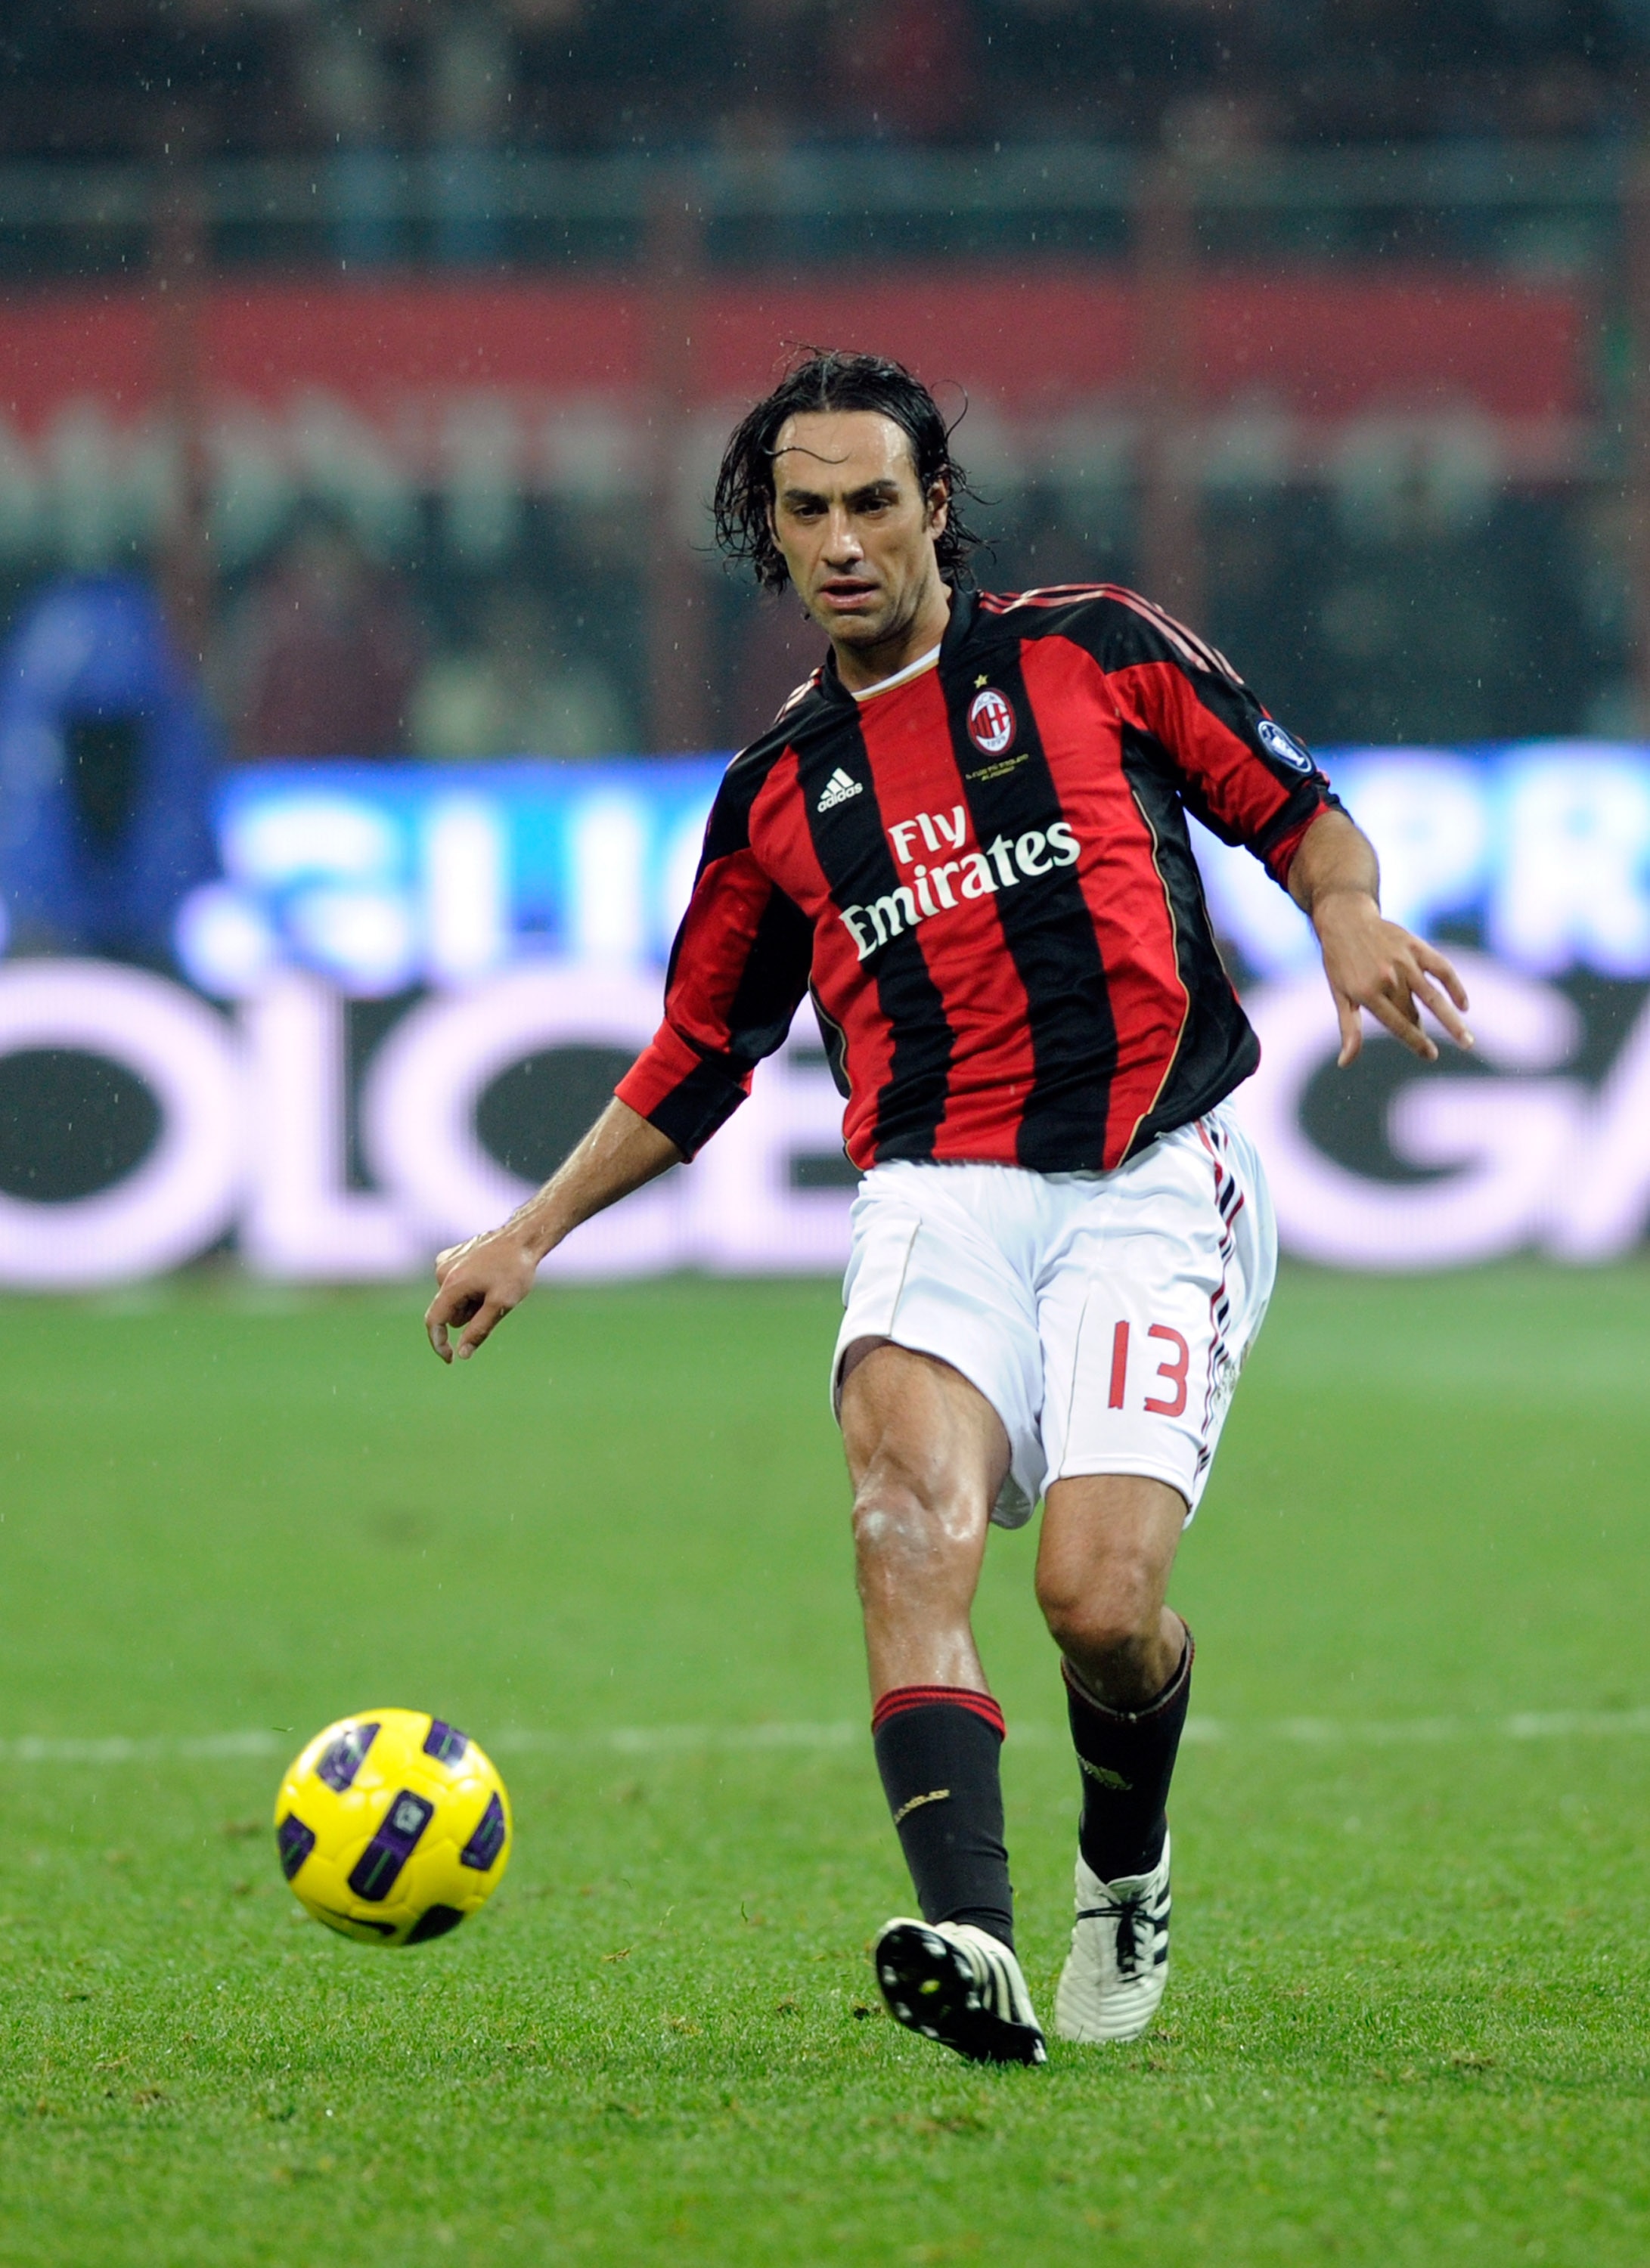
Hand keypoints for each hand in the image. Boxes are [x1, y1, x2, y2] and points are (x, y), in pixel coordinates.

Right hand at [423, 1226, 541, 1362]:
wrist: (523, 1237)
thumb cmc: (515, 1270)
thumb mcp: (501, 1304)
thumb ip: (479, 1330)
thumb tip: (462, 1354)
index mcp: (451, 1284)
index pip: (434, 1322)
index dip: (439, 1344)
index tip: (450, 1359)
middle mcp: (442, 1272)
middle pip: (449, 1312)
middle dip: (468, 1314)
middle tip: (495, 1301)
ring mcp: (446, 1261)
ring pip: (454, 1299)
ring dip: (471, 1301)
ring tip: (493, 1286)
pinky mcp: (451, 1256)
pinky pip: (456, 1284)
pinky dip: (470, 1288)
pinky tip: (488, 1276)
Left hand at [1312, 889, 1473, 1067]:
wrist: (1345, 920)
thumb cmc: (1340, 963)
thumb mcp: (1339, 996)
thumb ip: (1349, 1029)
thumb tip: (1345, 1063)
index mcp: (1367, 992)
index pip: (1397, 1024)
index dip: (1415, 1042)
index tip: (1430, 1055)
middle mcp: (1388, 977)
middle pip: (1413, 1012)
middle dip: (1423, 1032)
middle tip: (1435, 1051)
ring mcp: (1404, 961)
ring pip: (1433, 996)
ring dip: (1452, 1020)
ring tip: (1466, 1040)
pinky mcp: (1416, 946)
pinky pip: (1442, 969)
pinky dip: (1455, 987)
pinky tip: (1464, 1005)